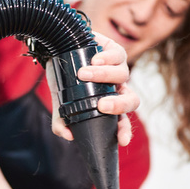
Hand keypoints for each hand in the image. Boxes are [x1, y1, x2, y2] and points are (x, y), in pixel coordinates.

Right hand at [48, 31, 139, 146]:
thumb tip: (69, 136)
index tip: (122, 139)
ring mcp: (118, 68)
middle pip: (131, 100)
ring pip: (122, 75)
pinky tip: (94, 60)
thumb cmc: (63, 77)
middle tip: (101, 106)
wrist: (58, 48)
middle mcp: (117, 88)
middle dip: (119, 105)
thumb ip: (62, 120)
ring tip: (82, 74)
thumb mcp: (60, 101)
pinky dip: (107, 59)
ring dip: (103, 76)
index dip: (124, 130)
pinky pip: (118, 55)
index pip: (122, 120)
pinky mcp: (114, 50)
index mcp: (109, 104)